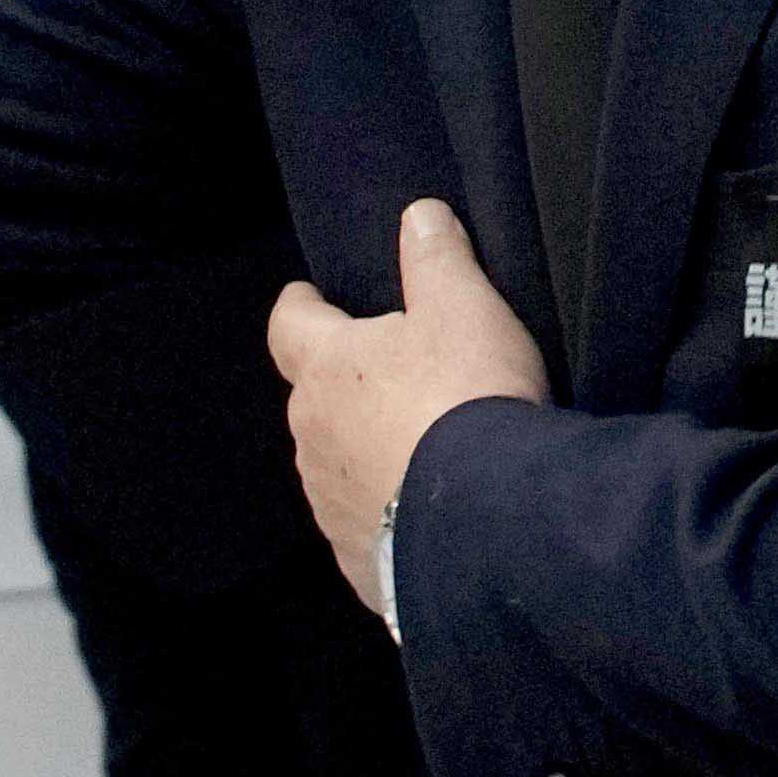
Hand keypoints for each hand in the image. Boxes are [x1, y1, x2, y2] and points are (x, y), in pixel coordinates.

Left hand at [271, 199, 544, 619]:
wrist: (488, 522)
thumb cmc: (468, 398)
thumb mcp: (464, 308)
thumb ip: (437, 259)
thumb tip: (419, 215)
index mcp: (326, 369)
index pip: (289, 325)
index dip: (300, 307)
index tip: (307, 297)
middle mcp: (312, 438)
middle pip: (315, 399)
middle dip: (346, 386)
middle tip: (395, 376)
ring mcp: (330, 504)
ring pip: (337, 465)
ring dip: (367, 454)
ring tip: (422, 451)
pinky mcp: (359, 560)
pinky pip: (367, 527)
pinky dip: (390, 514)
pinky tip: (430, 512)